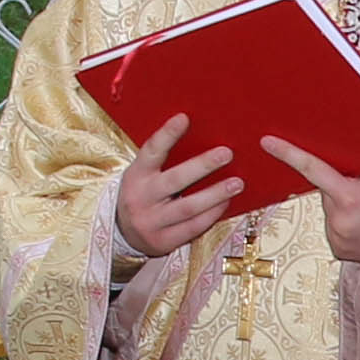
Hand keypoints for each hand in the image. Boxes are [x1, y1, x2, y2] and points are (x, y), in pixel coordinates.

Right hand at [112, 112, 242, 262]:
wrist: (122, 233)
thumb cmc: (143, 194)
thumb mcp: (144, 174)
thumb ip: (165, 160)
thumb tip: (203, 137)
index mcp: (136, 175)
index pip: (151, 151)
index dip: (167, 135)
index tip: (184, 118)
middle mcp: (141, 198)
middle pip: (175, 180)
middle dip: (202, 166)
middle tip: (227, 153)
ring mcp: (151, 222)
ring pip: (188, 207)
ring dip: (215, 194)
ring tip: (237, 183)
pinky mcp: (163, 241)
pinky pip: (193, 227)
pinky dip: (212, 214)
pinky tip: (226, 203)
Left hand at [261, 134, 359, 266]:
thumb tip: (345, 141)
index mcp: (350, 197)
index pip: (312, 168)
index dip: (289, 153)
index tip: (268, 143)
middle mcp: (339, 221)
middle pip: (326, 190)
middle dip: (340, 185)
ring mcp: (338, 239)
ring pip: (330, 209)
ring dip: (343, 205)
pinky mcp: (339, 251)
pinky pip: (335, 227)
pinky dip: (346, 221)